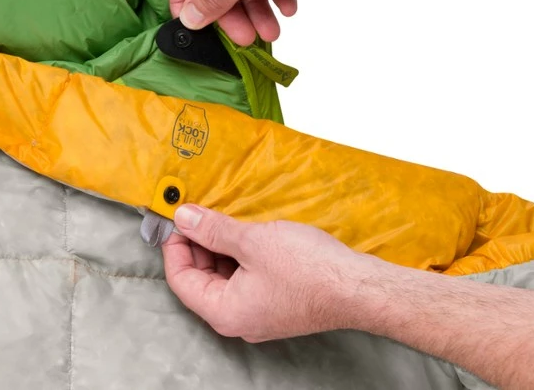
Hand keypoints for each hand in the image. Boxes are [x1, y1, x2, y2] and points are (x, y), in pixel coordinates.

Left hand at [162, 205, 380, 342]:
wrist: (359, 286)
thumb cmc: (307, 269)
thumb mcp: (251, 241)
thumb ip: (212, 230)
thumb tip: (183, 218)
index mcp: (224, 312)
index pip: (180, 280)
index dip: (174, 246)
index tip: (177, 219)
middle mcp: (238, 320)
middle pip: (200, 280)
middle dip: (197, 245)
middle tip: (198, 214)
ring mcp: (258, 313)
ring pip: (223, 278)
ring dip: (218, 249)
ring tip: (222, 219)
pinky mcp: (276, 303)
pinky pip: (245, 279)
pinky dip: (239, 256)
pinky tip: (244, 233)